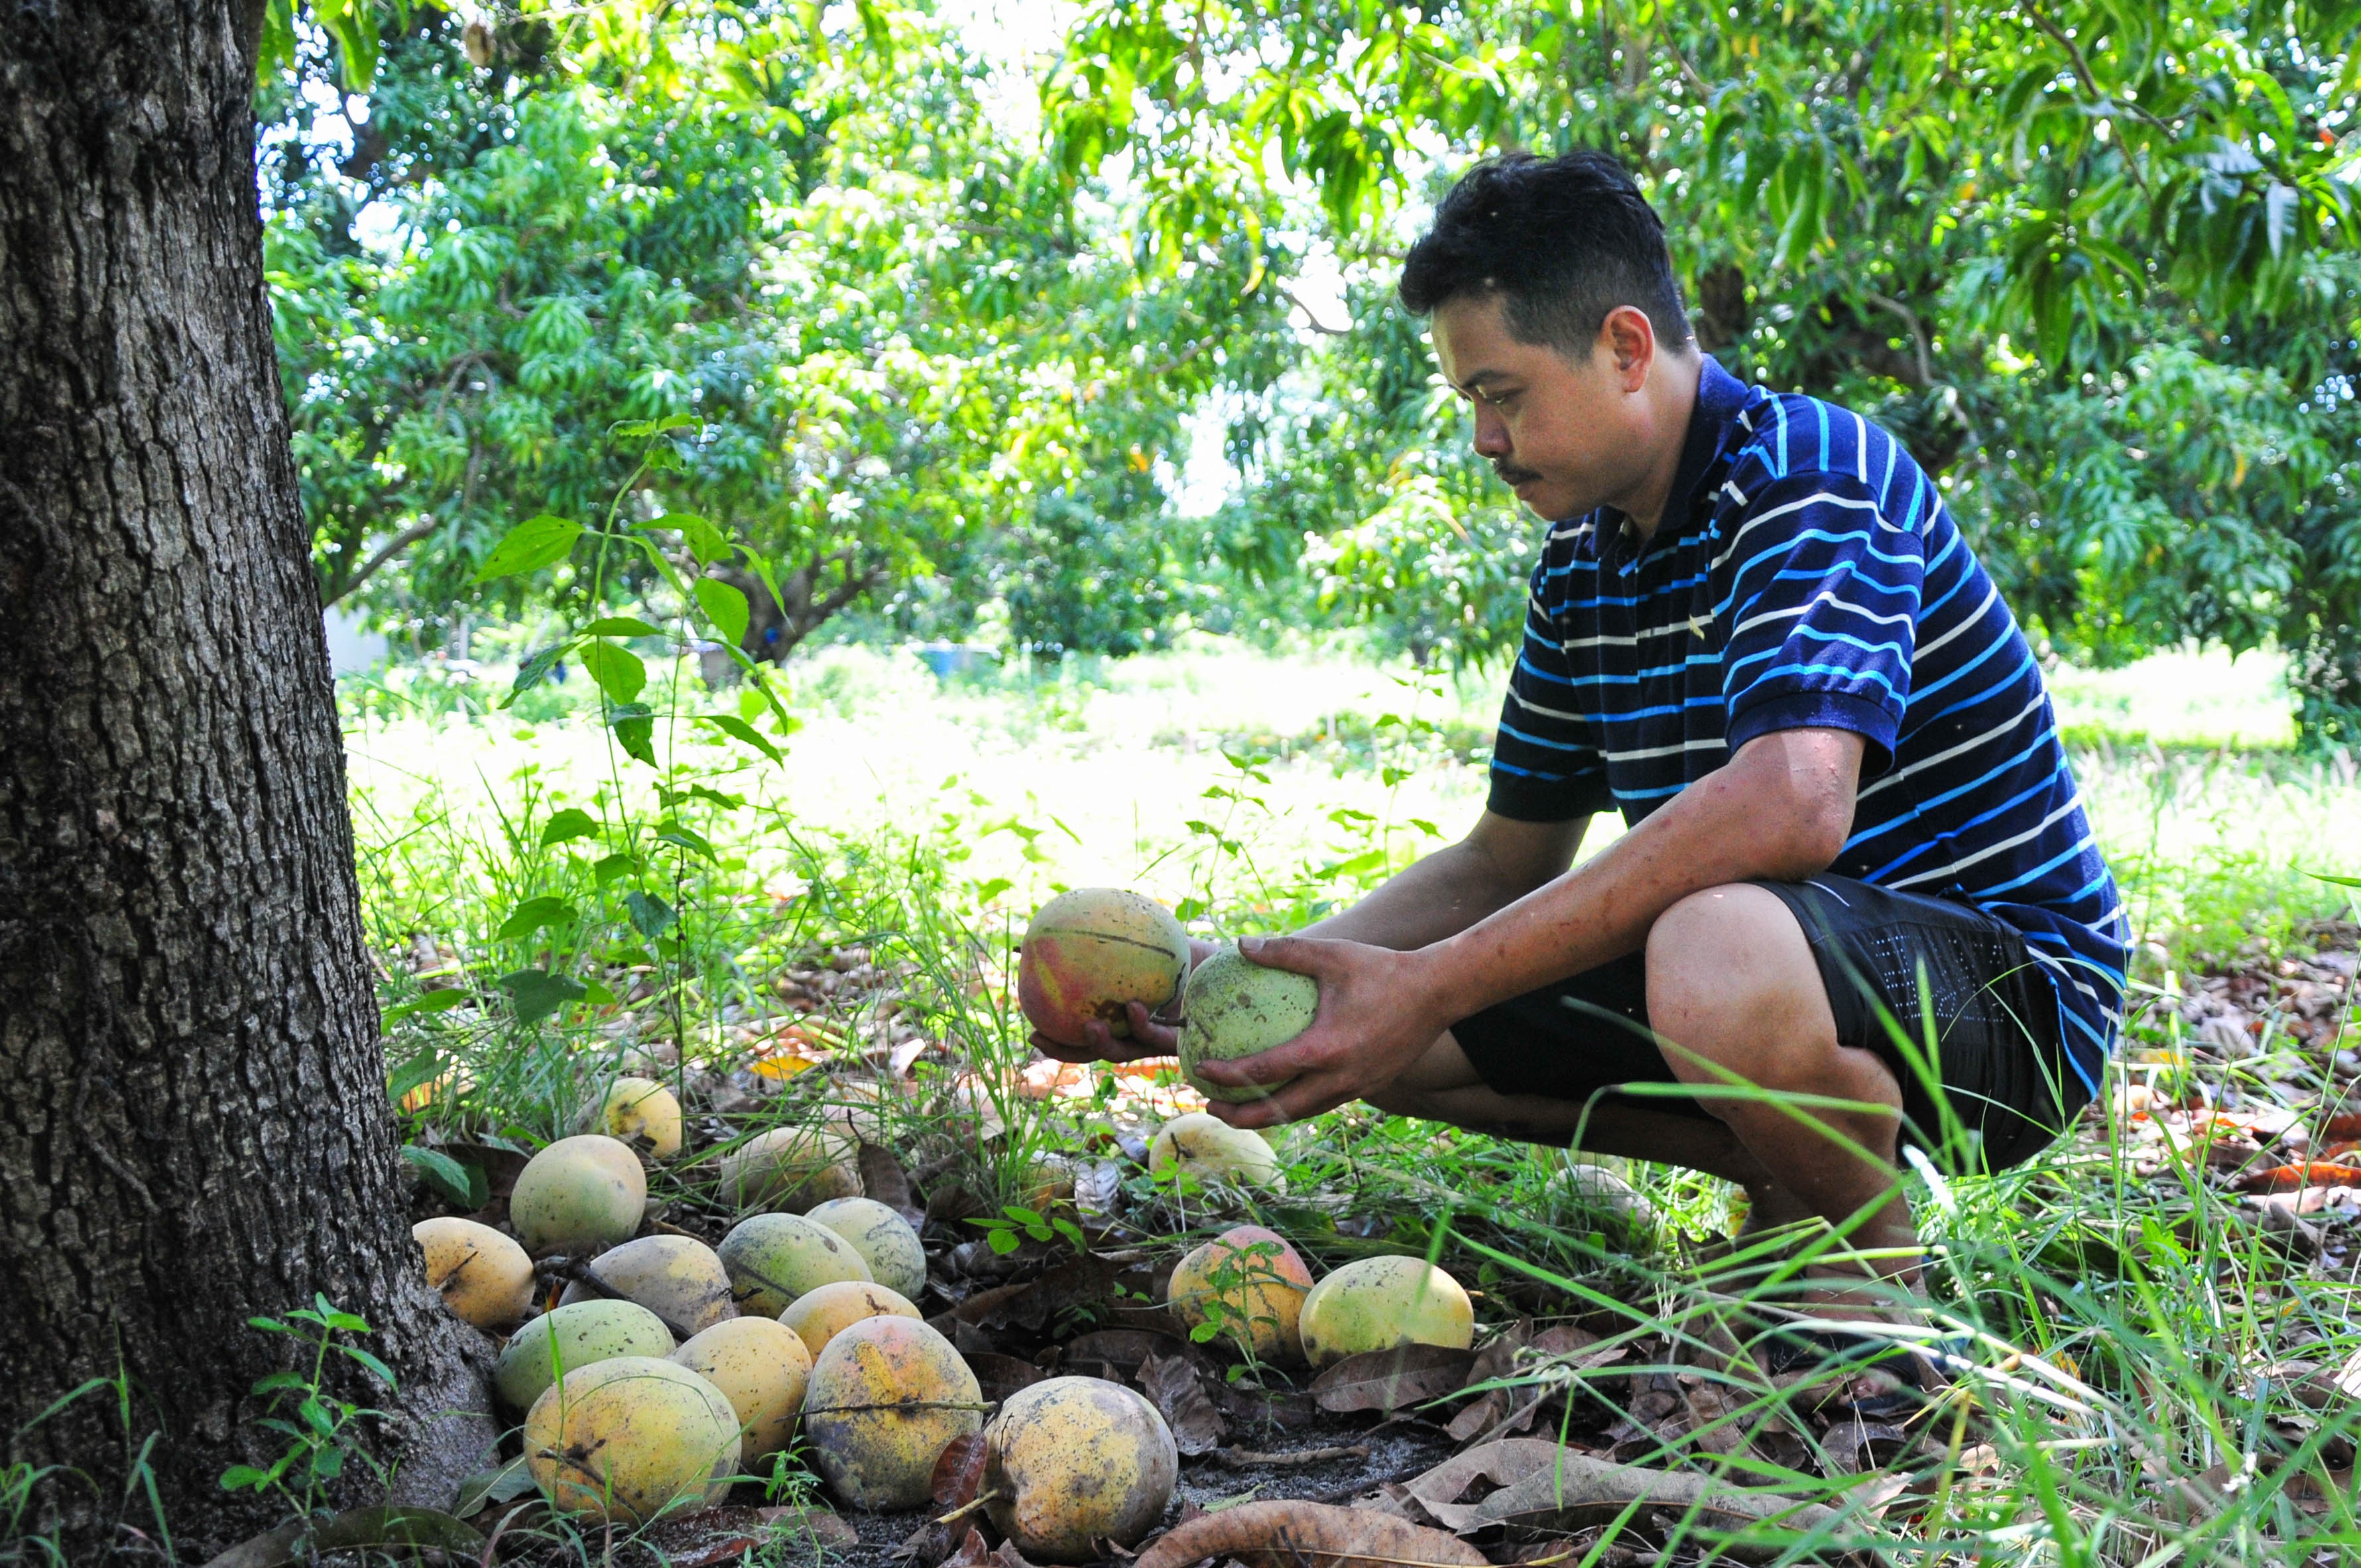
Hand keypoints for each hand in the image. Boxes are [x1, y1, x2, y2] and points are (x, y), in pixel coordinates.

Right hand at [1027, 938, 1222, 1063]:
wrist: (1224, 960)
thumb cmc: (1181, 948)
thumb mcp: (1140, 939)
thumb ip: (1106, 936)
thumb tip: (1060, 918)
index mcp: (1120, 1018)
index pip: (1083, 1034)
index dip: (1057, 1039)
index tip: (1033, 1028)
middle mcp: (1136, 1034)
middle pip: (1094, 1050)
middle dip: (1067, 1049)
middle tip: (1041, 1035)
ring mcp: (1158, 1040)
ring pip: (1124, 1052)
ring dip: (1103, 1044)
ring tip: (1090, 1027)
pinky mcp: (1183, 1039)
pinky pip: (1158, 1036)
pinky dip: (1143, 1024)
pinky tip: (1134, 1007)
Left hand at [1192, 934, 1456, 1128]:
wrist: (1439, 993)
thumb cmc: (1383, 969)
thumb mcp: (1332, 954)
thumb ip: (1285, 950)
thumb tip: (1242, 944)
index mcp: (1325, 1049)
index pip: (1264, 1071)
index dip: (1227, 1074)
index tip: (1201, 1068)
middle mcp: (1340, 1078)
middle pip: (1279, 1110)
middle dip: (1241, 1115)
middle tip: (1210, 1107)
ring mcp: (1357, 1087)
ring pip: (1302, 1113)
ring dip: (1267, 1115)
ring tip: (1238, 1108)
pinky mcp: (1369, 1087)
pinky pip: (1323, 1104)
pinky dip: (1296, 1105)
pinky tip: (1281, 1093)